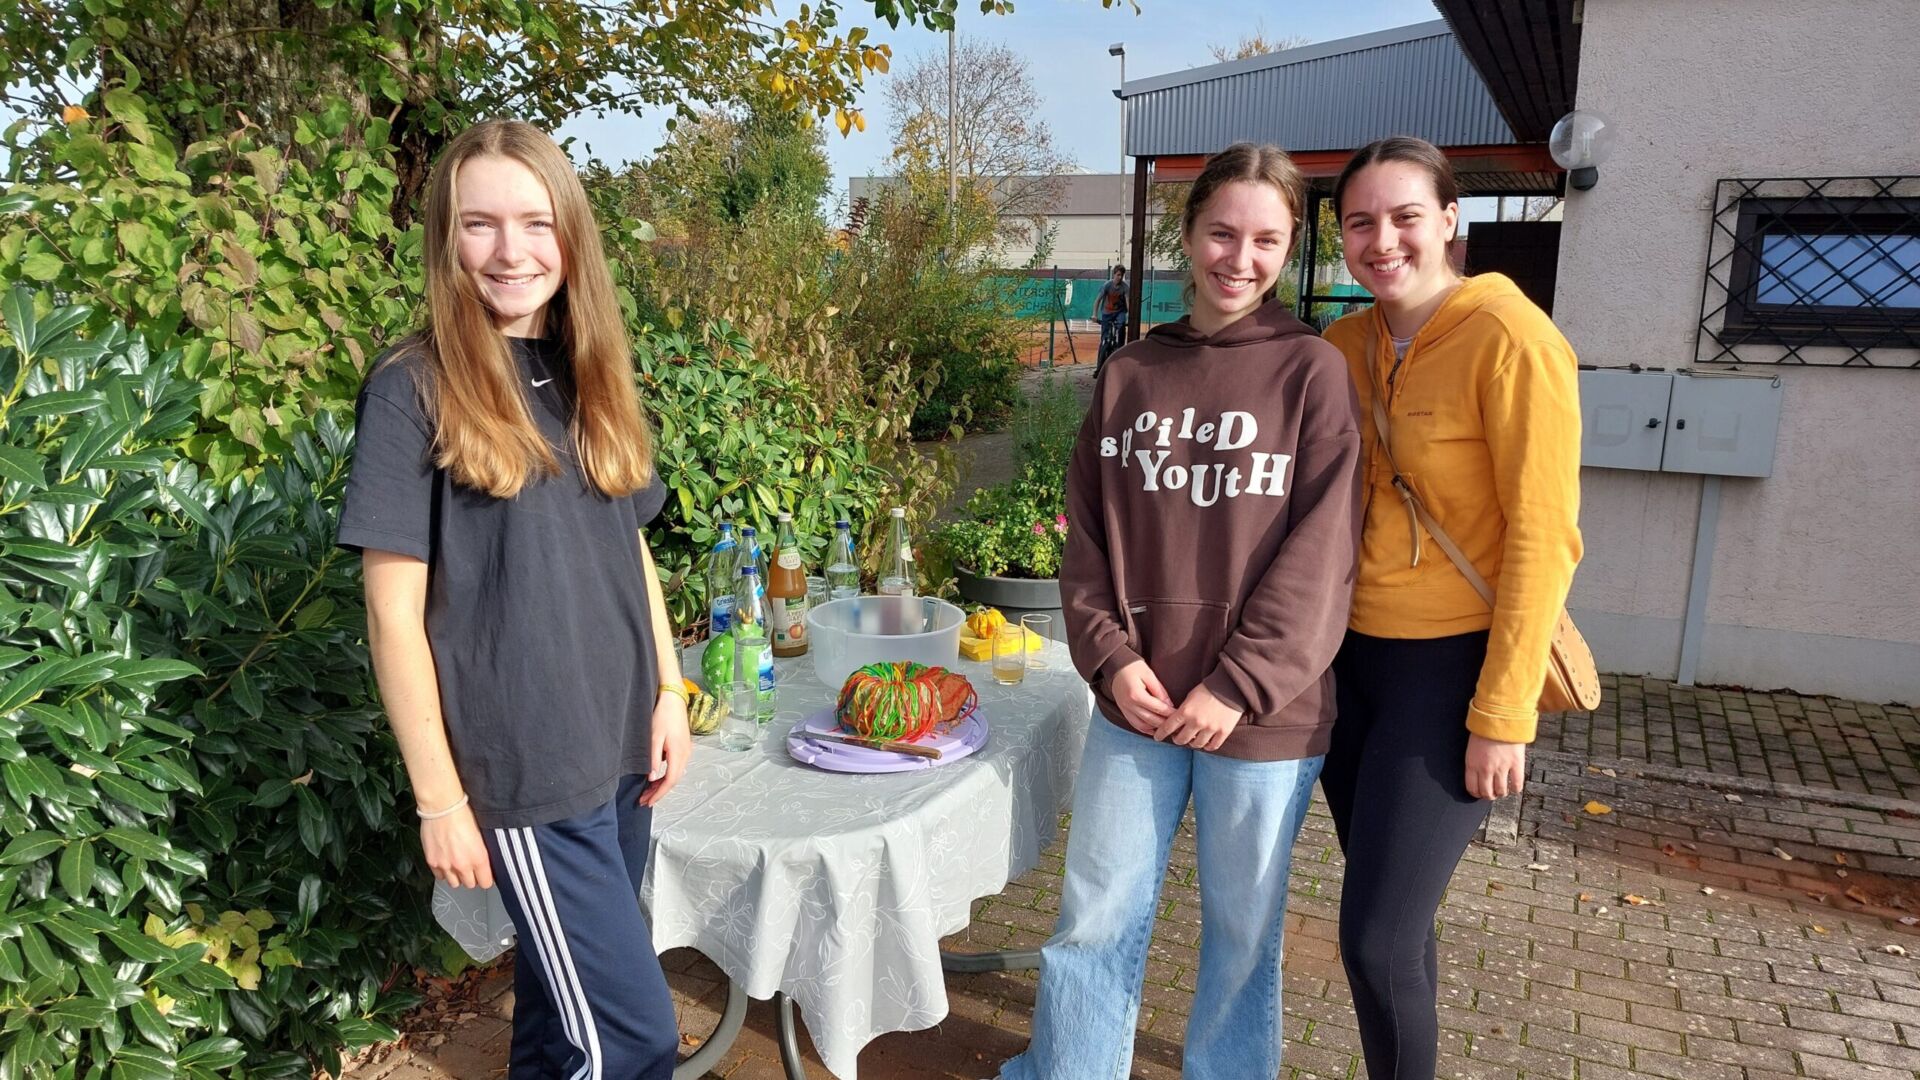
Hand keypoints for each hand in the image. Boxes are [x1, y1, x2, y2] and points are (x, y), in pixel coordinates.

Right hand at [421, 805, 493, 888]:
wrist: (442, 808)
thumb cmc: (462, 815)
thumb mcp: (481, 835)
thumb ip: (482, 853)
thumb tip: (485, 863)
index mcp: (478, 858)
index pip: (486, 883)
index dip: (486, 878)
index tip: (485, 875)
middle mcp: (462, 865)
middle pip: (470, 884)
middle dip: (472, 877)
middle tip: (471, 868)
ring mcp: (446, 865)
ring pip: (454, 883)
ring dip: (457, 877)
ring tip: (458, 866)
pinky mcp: (432, 862)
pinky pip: (439, 877)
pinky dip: (443, 872)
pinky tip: (446, 862)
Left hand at [639, 691, 690, 807]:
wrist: (674, 700)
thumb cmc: (663, 716)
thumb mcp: (654, 737)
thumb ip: (653, 758)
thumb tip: (651, 777)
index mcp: (678, 754)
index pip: (670, 780)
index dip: (659, 793)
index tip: (647, 802)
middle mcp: (685, 755)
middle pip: (673, 780)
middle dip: (659, 792)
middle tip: (643, 800)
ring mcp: (686, 751)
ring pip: (675, 774)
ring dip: (662, 785)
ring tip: (648, 792)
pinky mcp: (683, 748)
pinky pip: (676, 767)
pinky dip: (666, 776)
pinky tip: (656, 777)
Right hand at [1111, 660, 1174, 735]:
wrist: (1116, 667)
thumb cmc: (1133, 667)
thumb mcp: (1149, 675)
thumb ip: (1159, 691)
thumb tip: (1169, 705)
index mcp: (1136, 694)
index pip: (1157, 708)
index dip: (1169, 713)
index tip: (1179, 714)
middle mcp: (1129, 704)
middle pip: (1150, 719)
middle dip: (1164, 723)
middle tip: (1176, 724)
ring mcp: (1124, 709)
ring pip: (1142, 725)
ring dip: (1155, 728)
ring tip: (1167, 727)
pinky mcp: (1123, 710)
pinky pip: (1135, 724)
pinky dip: (1145, 728)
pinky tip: (1154, 729)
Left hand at [1158, 682, 1241, 750]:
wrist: (1230, 686)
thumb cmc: (1209, 688)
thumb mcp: (1190, 696)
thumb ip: (1183, 710)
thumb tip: (1176, 722)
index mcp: (1185, 711)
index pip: (1168, 727)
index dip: (1160, 734)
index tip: (1157, 737)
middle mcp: (1196, 722)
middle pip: (1181, 739)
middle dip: (1177, 739)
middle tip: (1178, 738)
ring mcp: (1210, 728)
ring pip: (1196, 745)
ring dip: (1192, 743)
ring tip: (1192, 740)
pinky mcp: (1223, 731)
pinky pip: (1212, 746)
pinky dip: (1207, 746)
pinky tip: (1205, 743)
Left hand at [1464, 733, 1526, 799]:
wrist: (1500, 717)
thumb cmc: (1485, 730)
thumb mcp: (1472, 747)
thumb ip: (1474, 762)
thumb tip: (1477, 775)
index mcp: (1472, 764)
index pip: (1472, 788)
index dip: (1476, 794)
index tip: (1480, 794)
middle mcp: (1486, 769)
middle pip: (1486, 792)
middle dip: (1489, 796)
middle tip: (1492, 794)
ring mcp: (1501, 767)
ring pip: (1501, 791)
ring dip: (1502, 793)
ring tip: (1503, 791)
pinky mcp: (1515, 764)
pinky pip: (1516, 784)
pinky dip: (1515, 789)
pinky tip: (1514, 787)